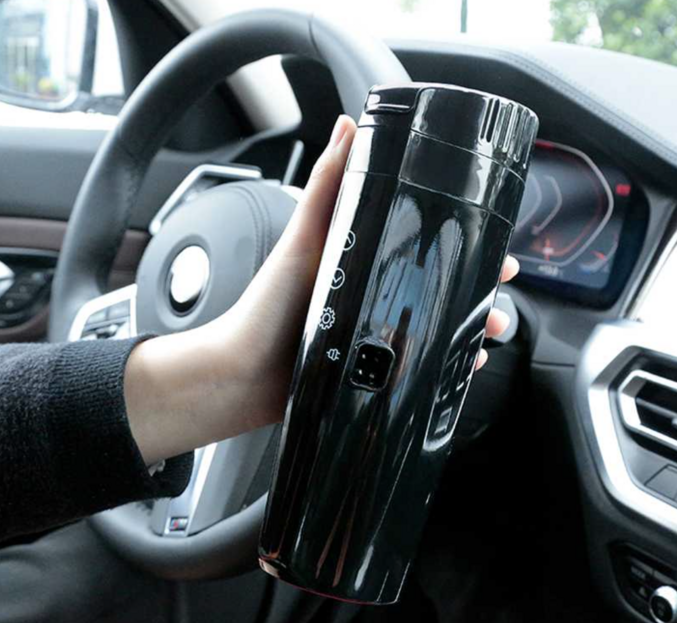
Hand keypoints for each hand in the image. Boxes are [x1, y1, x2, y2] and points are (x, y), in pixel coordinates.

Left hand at [124, 115, 517, 463]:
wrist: (244, 375)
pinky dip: (450, 363)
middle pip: (440, 286)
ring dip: (472, 327)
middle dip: (479, 288)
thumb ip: (326, 185)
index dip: (463, 240)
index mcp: (362, 261)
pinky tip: (466, 366)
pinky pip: (422, 364)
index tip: (493, 240)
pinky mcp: (374, 370)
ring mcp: (375, 334)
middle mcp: (373, 296)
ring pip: (439, 326)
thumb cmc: (266, 309)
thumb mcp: (301, 241)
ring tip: (491, 331)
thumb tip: (346, 126)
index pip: (422, 243)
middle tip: (500, 293)